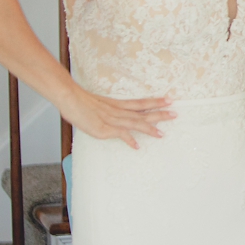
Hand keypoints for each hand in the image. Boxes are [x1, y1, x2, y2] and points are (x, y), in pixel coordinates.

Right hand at [59, 87, 176, 149]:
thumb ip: (105, 111)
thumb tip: (109, 116)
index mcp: (116, 104)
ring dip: (149, 127)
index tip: (168, 100)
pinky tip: (137, 146)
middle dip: (159, 113)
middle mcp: (117, 110)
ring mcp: (111, 119)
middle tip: (175, 113)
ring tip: (162, 133)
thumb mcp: (96, 105)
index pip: (140, 103)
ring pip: (135, 122)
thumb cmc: (79, 101)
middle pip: (142, 111)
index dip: (154, 102)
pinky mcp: (104, 127)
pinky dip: (129, 140)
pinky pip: (119, 134)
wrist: (69, 97)